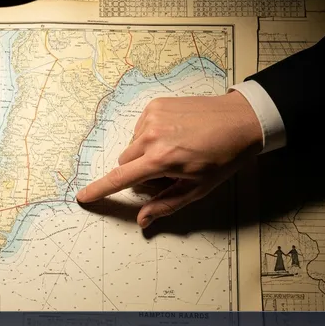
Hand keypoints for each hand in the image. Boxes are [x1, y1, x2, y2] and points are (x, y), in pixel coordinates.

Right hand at [76, 91, 261, 227]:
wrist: (241, 120)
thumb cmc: (223, 157)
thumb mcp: (197, 188)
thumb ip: (165, 205)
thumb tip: (142, 220)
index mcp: (161, 159)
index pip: (120, 179)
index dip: (99, 190)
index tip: (83, 197)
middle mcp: (151, 136)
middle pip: (125, 162)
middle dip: (138, 172)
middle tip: (166, 172)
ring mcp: (152, 117)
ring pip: (132, 145)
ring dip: (144, 153)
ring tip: (174, 150)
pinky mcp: (155, 105)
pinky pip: (140, 128)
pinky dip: (150, 136)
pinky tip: (173, 135)